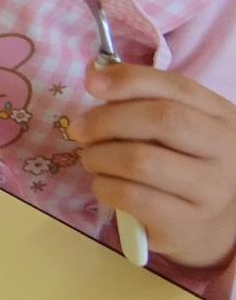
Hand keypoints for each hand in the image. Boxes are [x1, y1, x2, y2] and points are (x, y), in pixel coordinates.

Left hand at [72, 64, 235, 268]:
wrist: (209, 226)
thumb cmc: (182, 165)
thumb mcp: (175, 128)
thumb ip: (141, 98)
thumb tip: (94, 73)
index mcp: (222, 117)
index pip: (177, 87)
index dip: (129, 80)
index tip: (91, 84)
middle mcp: (226, 151)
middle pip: (161, 120)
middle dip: (107, 119)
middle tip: (79, 129)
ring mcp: (211, 191)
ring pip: (140, 160)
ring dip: (99, 156)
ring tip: (91, 159)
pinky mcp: (186, 224)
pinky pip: (132, 196)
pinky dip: (104, 186)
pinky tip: (103, 186)